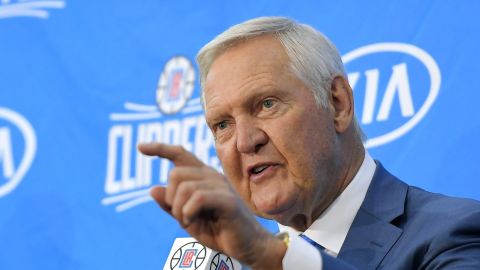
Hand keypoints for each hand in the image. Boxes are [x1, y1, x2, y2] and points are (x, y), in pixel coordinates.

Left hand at [138, 143, 285, 269]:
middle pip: (176, 173)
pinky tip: (192, 221)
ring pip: (184, 186)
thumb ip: (171, 205)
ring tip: (188, 221)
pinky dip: (188, 212)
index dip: (160, 149)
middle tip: (180, 215)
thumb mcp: (187, 219)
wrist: (247, 246)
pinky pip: (197, 198)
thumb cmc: (219, 230)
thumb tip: (153, 189)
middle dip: (171, 198)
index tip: (141, 147)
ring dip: (179, 209)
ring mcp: (220, 186)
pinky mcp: (227, 200)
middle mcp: (212, 176)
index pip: (180, 154)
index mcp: (203, 177)